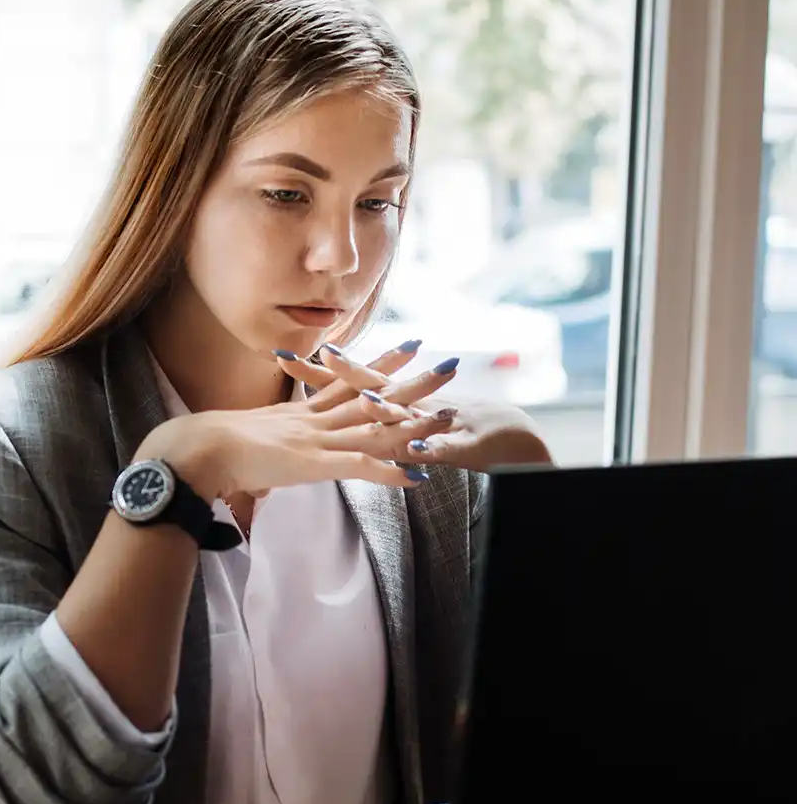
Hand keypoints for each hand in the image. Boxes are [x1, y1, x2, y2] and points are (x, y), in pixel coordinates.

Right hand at [133, 337, 454, 500]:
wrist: (194, 449)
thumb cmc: (206, 448)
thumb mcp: (243, 445)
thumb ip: (262, 450)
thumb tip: (259, 467)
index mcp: (298, 413)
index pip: (348, 382)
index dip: (379, 365)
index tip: (407, 346)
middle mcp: (313, 420)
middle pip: (373, 395)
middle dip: (412, 380)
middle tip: (449, 364)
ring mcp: (316, 439)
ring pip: (375, 426)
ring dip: (414, 423)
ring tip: (449, 416)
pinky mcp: (312, 463)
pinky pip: (359, 466)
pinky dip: (389, 471)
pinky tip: (418, 475)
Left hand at [275, 343, 553, 473]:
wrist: (516, 440)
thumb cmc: (466, 437)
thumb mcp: (420, 432)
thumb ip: (390, 427)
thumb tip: (351, 413)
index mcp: (400, 404)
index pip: (353, 383)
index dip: (321, 372)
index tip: (286, 357)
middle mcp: (416, 406)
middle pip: (372, 385)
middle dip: (339, 373)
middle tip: (306, 357)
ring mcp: (439, 423)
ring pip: (408, 412)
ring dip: (386, 405)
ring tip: (365, 398)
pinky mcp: (464, 445)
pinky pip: (444, 446)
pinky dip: (432, 444)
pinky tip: (417, 443)